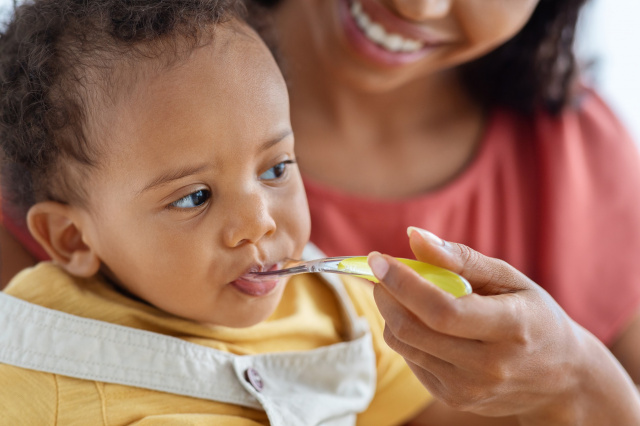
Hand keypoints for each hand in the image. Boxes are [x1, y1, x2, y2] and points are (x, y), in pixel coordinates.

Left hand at [368, 227, 639, 424]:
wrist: (560, 379)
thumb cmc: (533, 316)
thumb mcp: (510, 279)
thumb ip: (462, 258)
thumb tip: (414, 235)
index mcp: (510, 328)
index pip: (442, 310)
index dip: (403, 283)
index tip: (379, 259)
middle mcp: (489, 366)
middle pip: (414, 329)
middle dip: (386, 295)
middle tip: (380, 271)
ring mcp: (470, 389)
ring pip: (405, 345)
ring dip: (390, 313)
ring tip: (400, 292)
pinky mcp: (455, 399)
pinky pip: (411, 360)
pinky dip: (406, 334)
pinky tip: (421, 321)